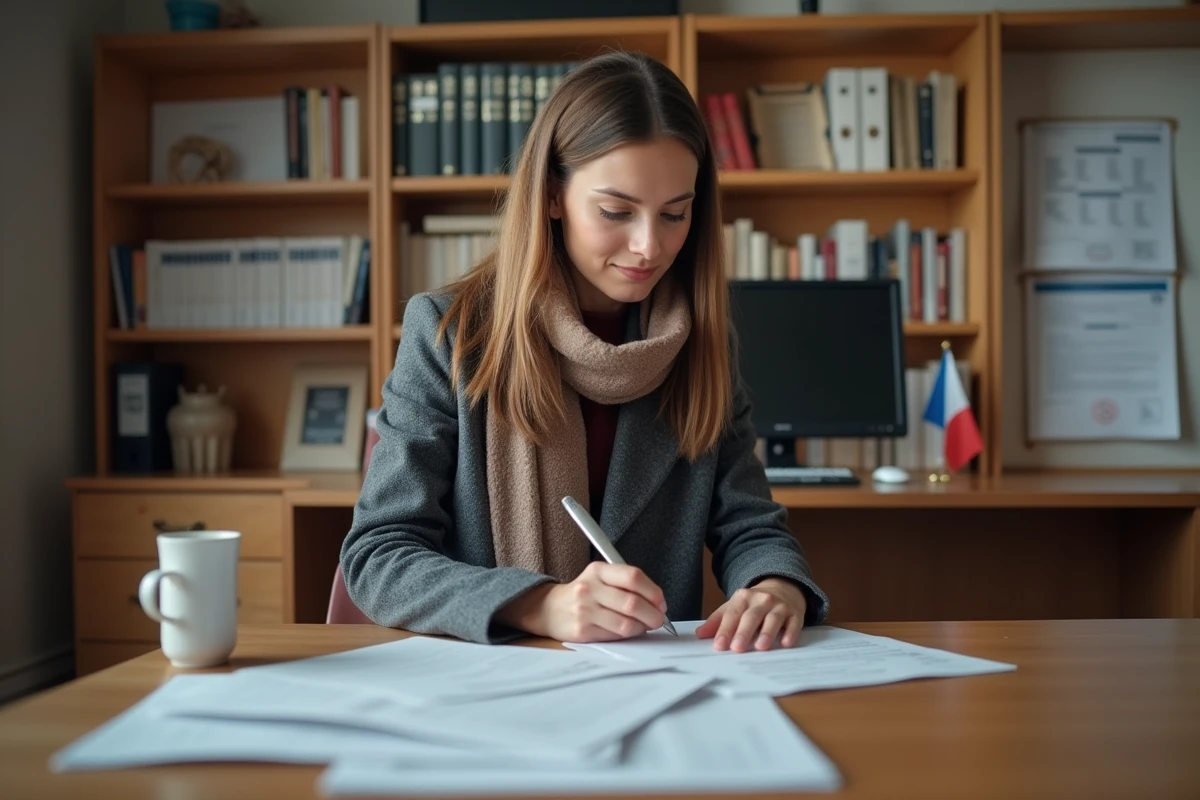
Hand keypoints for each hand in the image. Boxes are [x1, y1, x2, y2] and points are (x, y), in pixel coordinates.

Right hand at [496, 562, 666, 642]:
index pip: (633, 576)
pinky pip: (615, 636)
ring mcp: (585, 610)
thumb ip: (626, 584)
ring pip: (626, 623)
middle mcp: (590, 588)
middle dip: (653, 615)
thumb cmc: (583, 593)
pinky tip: (628, 631)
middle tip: (659, 619)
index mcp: (599, 570)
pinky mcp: (583, 630)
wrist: (548, 609)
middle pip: (633, 603)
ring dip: (642, 628)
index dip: (653, 592)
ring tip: (644, 626)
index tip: (661, 602)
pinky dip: (628, 636)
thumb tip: (657, 602)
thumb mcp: (600, 578)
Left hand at [695, 578, 807, 652]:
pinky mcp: (795, 613)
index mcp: (743, 598)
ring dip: (767, 632)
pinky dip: (790, 633)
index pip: (732, 614)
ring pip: (773, 618)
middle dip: (744, 632)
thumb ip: (717, 621)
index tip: (719, 645)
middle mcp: (761, 600)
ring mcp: (779, 605)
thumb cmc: (754, 603)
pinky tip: (786, 643)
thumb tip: (699, 635)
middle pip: (751, 616)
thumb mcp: (734, 606)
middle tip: (737, 648)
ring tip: (761, 646)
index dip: (725, 630)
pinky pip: (794, 623)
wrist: (783, 588)